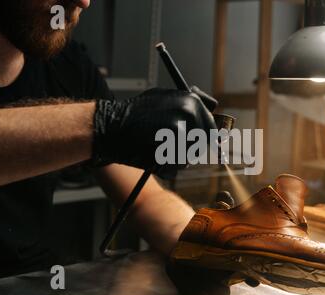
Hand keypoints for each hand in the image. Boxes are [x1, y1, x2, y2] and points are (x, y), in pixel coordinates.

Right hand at [92, 87, 217, 178]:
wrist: (111, 125)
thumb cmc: (135, 114)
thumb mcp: (163, 97)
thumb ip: (188, 102)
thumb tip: (214, 106)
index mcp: (191, 100)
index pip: (211, 127)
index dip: (204, 138)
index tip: (198, 144)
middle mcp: (191, 111)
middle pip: (204, 143)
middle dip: (189, 149)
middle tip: (168, 145)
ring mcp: (183, 127)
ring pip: (190, 155)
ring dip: (176, 158)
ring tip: (157, 147)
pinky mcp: (173, 143)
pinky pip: (178, 165)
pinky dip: (166, 166)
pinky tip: (152, 154)